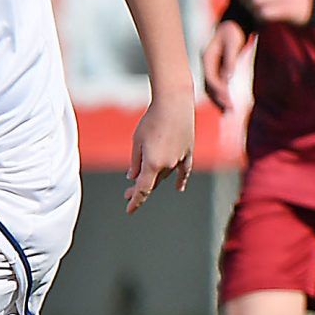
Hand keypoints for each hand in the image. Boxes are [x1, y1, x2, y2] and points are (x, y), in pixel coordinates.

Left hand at [124, 95, 194, 213]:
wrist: (174, 104)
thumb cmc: (152, 120)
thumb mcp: (137, 141)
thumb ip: (135, 162)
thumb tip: (133, 177)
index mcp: (153, 164)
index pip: (142, 189)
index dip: (135, 201)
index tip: (129, 210)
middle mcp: (168, 165)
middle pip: (153, 182)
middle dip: (139, 189)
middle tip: (126, 193)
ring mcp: (180, 160)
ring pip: (165, 175)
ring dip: (154, 178)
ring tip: (142, 176)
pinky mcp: (188, 152)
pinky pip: (184, 171)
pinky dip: (180, 180)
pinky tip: (178, 188)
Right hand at [200, 19, 250, 110]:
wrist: (232, 24)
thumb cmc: (233, 31)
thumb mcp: (233, 42)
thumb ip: (230, 59)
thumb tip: (228, 76)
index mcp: (207, 57)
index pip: (210, 78)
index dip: (219, 90)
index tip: (230, 100)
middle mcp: (205, 63)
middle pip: (209, 86)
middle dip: (218, 99)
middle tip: (230, 111)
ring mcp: (209, 67)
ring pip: (211, 87)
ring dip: (219, 100)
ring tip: (230, 112)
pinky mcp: (215, 69)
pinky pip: (216, 85)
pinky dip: (221, 95)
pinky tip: (228, 105)